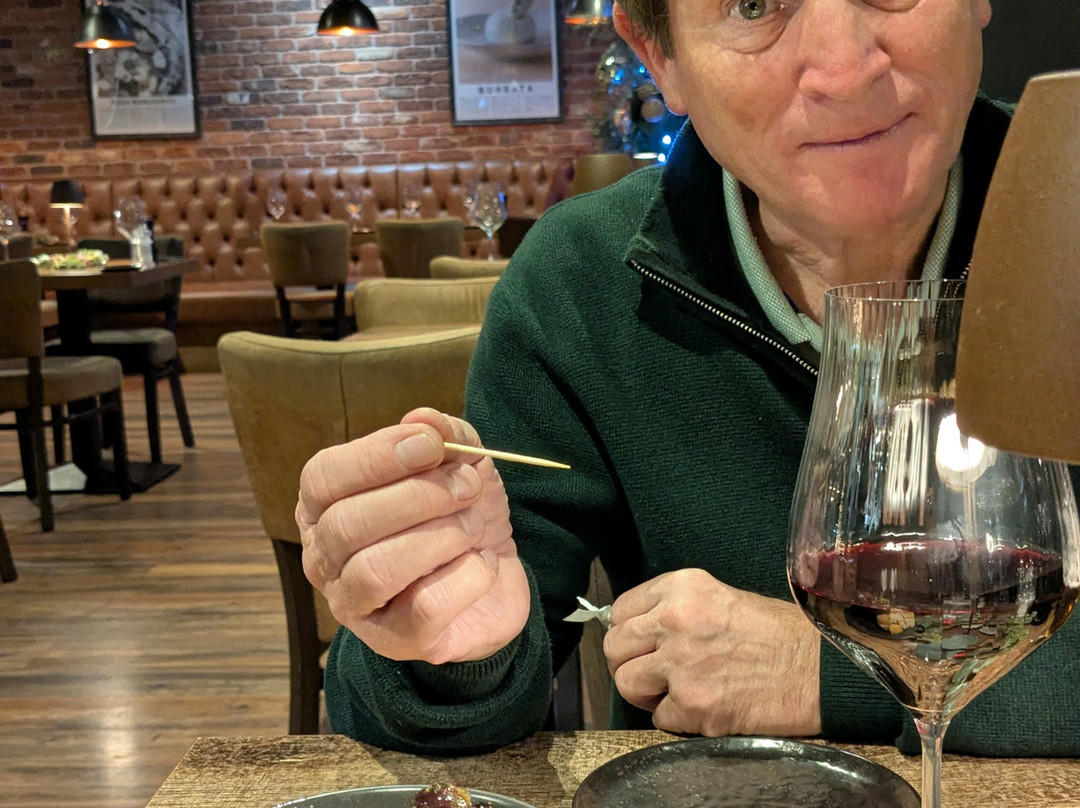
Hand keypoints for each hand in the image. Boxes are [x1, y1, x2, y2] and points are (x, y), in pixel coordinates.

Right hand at [296, 408, 529, 664]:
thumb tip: (422, 418)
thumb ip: (443, 433)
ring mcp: (355, 606)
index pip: (322, 478)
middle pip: (347, 525)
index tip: (430, 444)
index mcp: (324, 506)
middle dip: (419, 497)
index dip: (376, 456)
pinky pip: (425, 607)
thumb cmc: (457, 513)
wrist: (493, 578)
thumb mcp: (458, 462)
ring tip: (474, 525)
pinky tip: (481, 563)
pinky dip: (467, 576)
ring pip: (376, 570)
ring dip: (441, 537)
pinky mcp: (396, 641)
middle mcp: (324, 559)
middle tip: (468, 486)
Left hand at [604, 568, 820, 736]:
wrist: (818, 669)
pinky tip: (702, 706)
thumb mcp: (720, 596)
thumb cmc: (778, 634)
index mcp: (681, 588)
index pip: (620, 610)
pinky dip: (675, 718)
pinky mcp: (695, 705)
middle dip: (628, 663)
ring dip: (646, 694)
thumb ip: (675, 608)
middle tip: (651, 672)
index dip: (628, 631)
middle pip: (615, 647)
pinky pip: (659, 718)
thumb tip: (640, 628)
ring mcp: (683, 665)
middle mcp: (675, 621)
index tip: (640, 643)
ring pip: (627, 684)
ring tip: (674, 691)